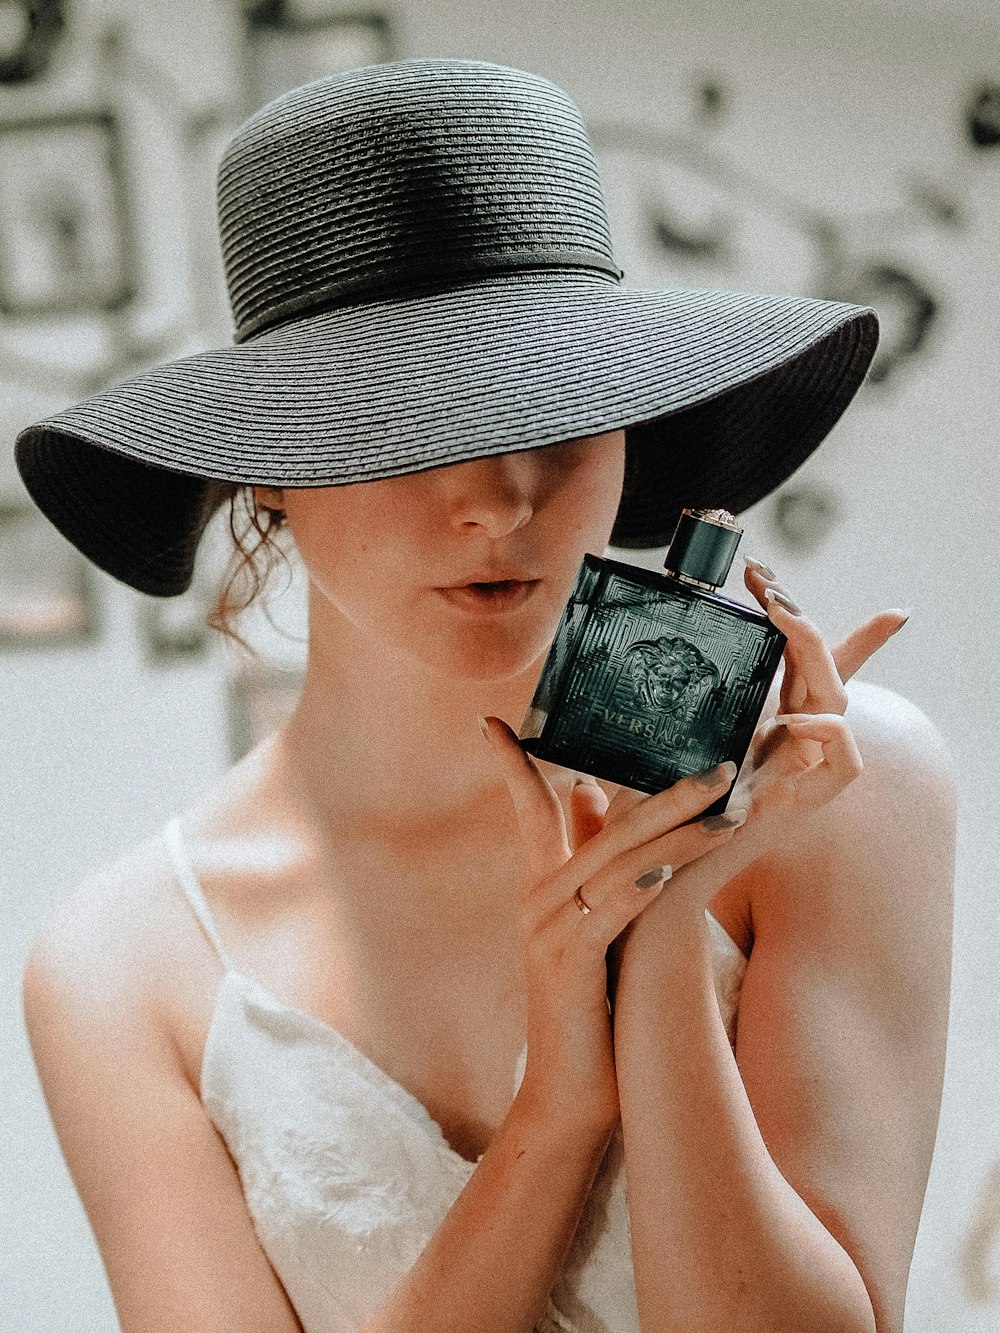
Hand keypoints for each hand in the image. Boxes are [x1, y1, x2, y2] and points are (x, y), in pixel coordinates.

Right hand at [479, 715, 747, 1133]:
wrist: (571, 1099)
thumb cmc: (596, 1014)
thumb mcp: (597, 936)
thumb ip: (599, 877)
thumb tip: (600, 814)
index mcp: (544, 889)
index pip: (527, 809)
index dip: (515, 764)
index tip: (492, 721)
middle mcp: (539, 899)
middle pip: (599, 824)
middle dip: (663, 790)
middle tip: (720, 762)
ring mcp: (549, 931)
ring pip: (615, 861)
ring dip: (676, 830)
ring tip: (727, 805)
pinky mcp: (569, 964)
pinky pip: (607, 912)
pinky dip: (638, 887)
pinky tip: (670, 870)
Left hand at [611, 564, 907, 938]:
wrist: (650, 889)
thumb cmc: (644, 822)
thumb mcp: (643, 749)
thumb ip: (643, 712)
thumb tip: (618, 659)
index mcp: (760, 724)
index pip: (800, 664)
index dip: (802, 619)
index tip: (766, 571)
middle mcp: (787, 745)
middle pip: (821, 671)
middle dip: (800, 618)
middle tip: (764, 580)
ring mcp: (800, 773)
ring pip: (837, 701)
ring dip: (814, 652)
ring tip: (781, 614)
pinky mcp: (805, 806)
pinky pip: (845, 762)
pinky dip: (828, 735)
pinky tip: (793, 718)